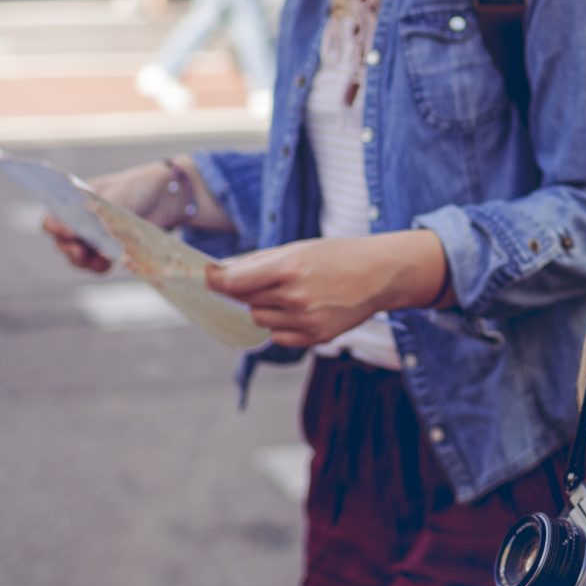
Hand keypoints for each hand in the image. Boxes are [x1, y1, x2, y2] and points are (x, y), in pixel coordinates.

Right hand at [41, 162, 174, 274]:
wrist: (164, 197)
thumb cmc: (137, 188)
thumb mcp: (120, 195)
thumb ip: (104, 214)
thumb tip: (95, 238)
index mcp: (74, 201)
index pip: (54, 217)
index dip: (56, 227)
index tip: (69, 232)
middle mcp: (78, 221)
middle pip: (62, 242)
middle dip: (70, 249)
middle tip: (81, 253)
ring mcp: (92, 237)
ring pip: (76, 257)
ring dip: (84, 262)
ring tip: (100, 262)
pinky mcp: (107, 250)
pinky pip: (95, 264)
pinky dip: (99, 266)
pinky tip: (108, 264)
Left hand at [207, 231, 449, 349]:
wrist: (379, 274)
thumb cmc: (336, 255)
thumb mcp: (298, 248)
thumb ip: (258, 262)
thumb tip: (221, 273)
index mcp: (289, 268)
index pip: (234, 283)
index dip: (215, 280)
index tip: (206, 277)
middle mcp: (295, 297)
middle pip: (246, 301)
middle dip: (250, 290)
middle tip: (271, 279)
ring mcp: (305, 320)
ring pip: (260, 319)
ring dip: (266, 307)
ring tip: (293, 293)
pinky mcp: (314, 338)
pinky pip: (278, 335)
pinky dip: (281, 324)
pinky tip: (303, 309)